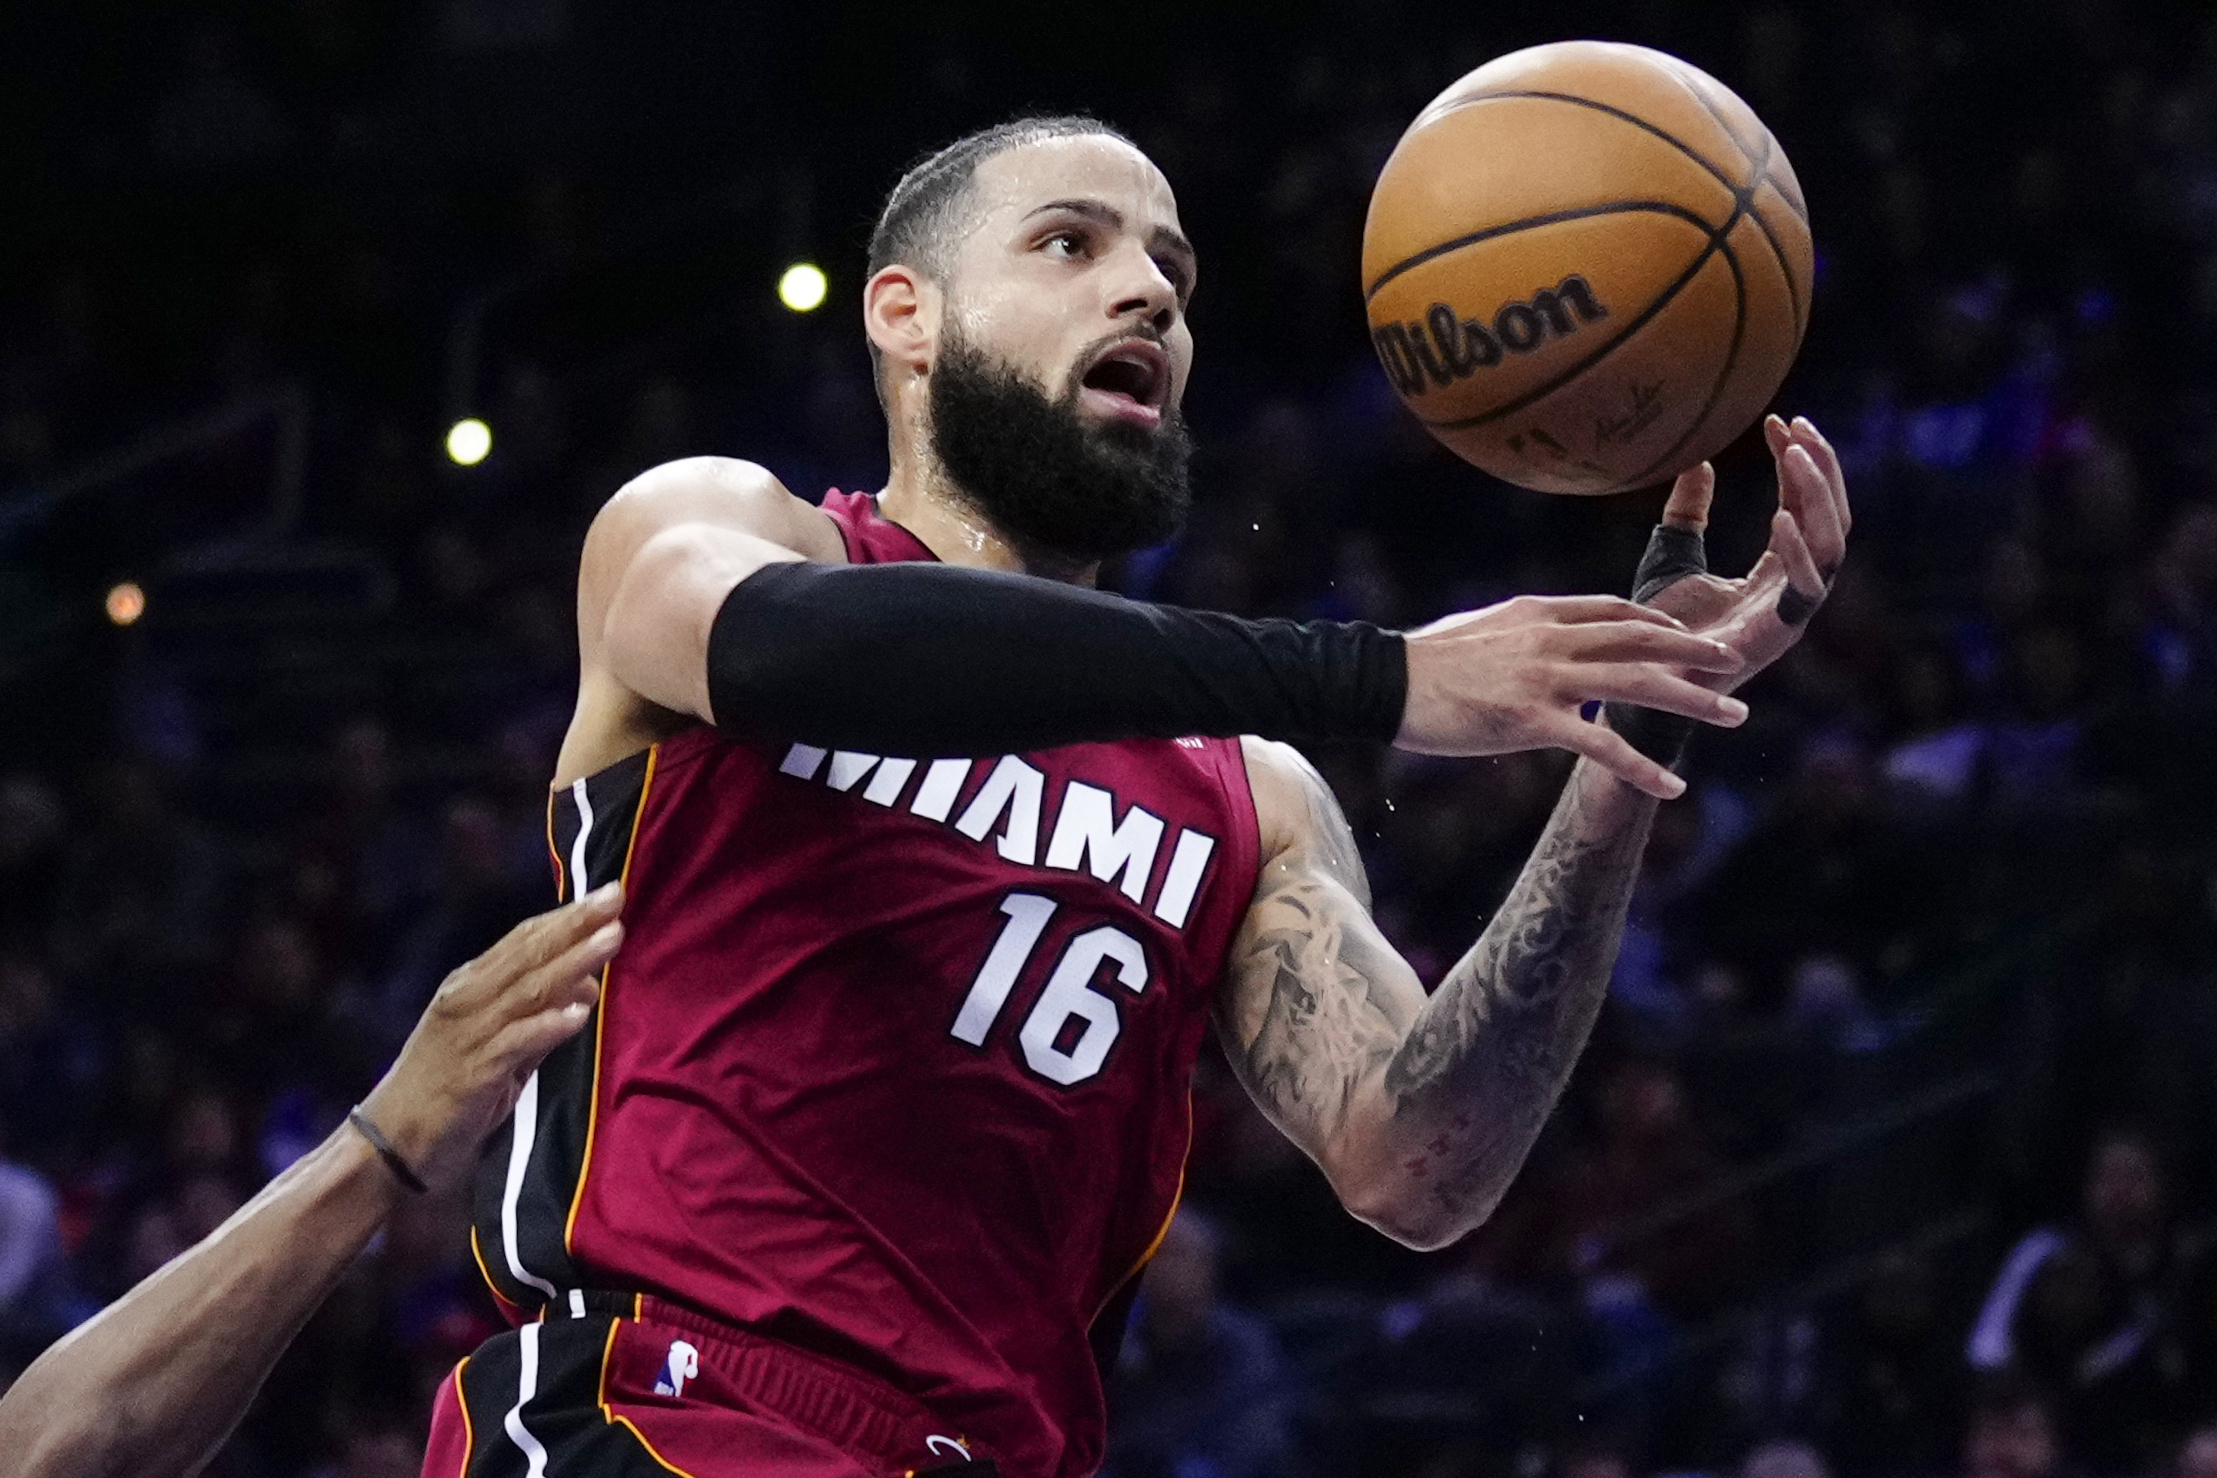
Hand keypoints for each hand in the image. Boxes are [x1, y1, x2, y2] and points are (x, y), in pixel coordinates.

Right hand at [358, 885, 623, 1193]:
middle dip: (576, 924)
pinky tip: (577, 1015)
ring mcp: (468, 1034)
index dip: (567, 915)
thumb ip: (540, 1016)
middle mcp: (468, 1000)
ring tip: (612, 939)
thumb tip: (588, 987)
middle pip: (530, 954)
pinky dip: (546, 1027)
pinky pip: (514, 1044)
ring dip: (574, 962)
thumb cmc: (447, 1090)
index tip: (610, 893)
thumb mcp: (500, 1045)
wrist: (391, 1145)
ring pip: (529, 990)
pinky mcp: (472, 1074)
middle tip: (617, 896)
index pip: (524, 940)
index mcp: (471, 986)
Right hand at [1397, 593, 1747, 797]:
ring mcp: (1546, 678)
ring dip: (1693, 700)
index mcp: (1540, 613)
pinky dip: (1642, 767)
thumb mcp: (1481, 629)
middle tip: (1737, 661)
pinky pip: (1601, 745)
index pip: (1615, 610)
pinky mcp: (1533, 719)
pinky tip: (1673, 785)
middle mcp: (1552, 639)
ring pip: (1638, 684)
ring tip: (1734, 714)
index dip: (1658, 622)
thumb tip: (1534, 641)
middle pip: (1642, 639)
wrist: (1384, 682)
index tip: (1686, 633)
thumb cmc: (1422, 662)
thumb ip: (1521, 634)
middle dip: (1695, 650)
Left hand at [1641, 415, 1850, 691]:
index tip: (1780, 421)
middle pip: (1831, 519)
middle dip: (1823, 470)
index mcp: (1775, 571)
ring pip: (1830, 547)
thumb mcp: (1670, 556)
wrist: (1642, 684)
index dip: (1798, 463)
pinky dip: (1796, 551)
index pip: (1804, 505)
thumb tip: (1697, 459)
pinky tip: (1780, 514)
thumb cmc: (1658, 628)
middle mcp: (1792, 589)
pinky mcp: (1780, 636)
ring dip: (1818, 498)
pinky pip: (1805, 589)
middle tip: (1800, 426)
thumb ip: (1688, 513)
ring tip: (1797, 453)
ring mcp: (1792, 613)